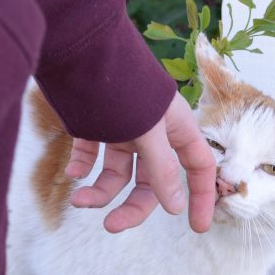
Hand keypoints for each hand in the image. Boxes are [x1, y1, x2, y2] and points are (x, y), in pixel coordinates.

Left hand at [64, 92, 215, 233]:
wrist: (80, 46)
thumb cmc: (122, 83)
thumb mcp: (148, 129)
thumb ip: (161, 168)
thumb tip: (175, 207)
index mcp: (176, 128)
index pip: (197, 168)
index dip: (201, 197)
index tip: (197, 228)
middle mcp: (152, 132)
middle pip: (151, 181)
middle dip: (133, 205)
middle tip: (112, 226)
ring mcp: (122, 129)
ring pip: (117, 173)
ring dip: (100, 191)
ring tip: (79, 200)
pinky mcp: (94, 125)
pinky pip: (91, 155)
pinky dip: (82, 166)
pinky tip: (73, 173)